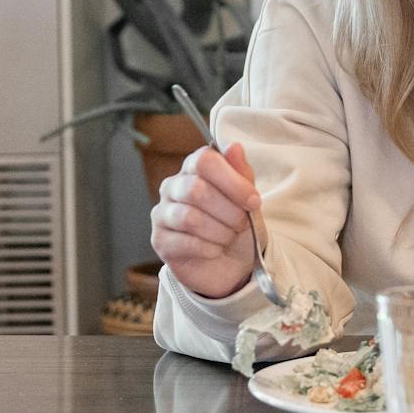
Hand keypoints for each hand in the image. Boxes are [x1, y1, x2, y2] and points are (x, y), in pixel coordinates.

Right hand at [151, 142, 261, 299]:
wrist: (231, 266)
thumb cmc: (236, 227)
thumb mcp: (248, 200)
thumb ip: (242, 174)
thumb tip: (234, 147)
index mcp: (193, 169)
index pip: (204, 161)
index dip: (232, 181)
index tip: (253, 201)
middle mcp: (172, 186)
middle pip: (197, 190)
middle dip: (229, 212)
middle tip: (241, 224)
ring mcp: (162, 213)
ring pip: (191, 218)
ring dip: (220, 232)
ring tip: (228, 238)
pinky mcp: (160, 240)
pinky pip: (186, 242)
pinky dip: (209, 249)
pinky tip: (215, 250)